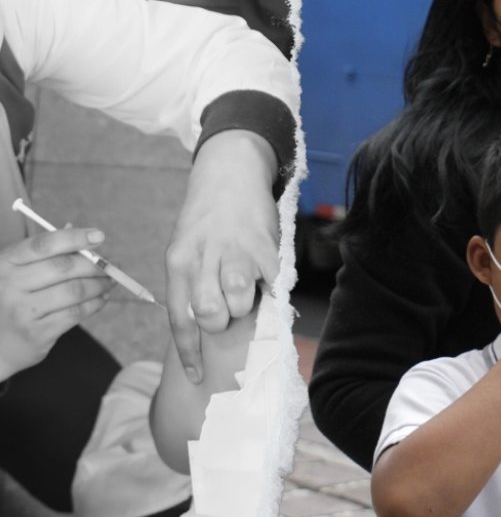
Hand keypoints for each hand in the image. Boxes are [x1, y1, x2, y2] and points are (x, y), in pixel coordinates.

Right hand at [0, 228, 112, 380]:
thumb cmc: (13, 299)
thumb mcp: (18, 272)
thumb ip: (48, 254)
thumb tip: (87, 238)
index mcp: (4, 263)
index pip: (43, 245)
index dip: (74, 238)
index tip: (99, 236)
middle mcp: (9, 285)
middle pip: (64, 267)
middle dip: (95, 265)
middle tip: (112, 266)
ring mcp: (21, 311)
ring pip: (74, 291)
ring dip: (100, 285)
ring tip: (109, 283)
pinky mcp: (36, 333)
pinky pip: (76, 313)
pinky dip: (95, 304)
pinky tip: (101, 299)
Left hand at [167, 130, 279, 382]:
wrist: (230, 173)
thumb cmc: (208, 218)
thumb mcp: (187, 247)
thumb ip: (193, 282)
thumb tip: (209, 325)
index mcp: (178, 261)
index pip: (180, 316)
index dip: (190, 351)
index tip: (198, 377)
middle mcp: (202, 258)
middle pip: (210, 313)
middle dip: (221, 322)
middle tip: (230, 308)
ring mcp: (234, 252)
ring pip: (239, 300)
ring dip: (246, 303)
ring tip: (248, 289)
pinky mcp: (264, 246)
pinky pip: (271, 284)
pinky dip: (274, 288)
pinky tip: (271, 278)